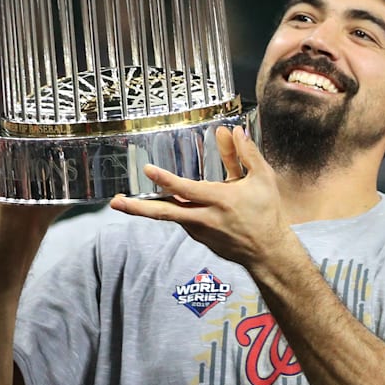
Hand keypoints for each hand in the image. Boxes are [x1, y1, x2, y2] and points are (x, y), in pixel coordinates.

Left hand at [109, 125, 294, 267]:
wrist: (268, 253)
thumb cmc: (267, 214)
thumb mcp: (262, 179)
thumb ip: (246, 154)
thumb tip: (233, 130)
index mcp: (220, 200)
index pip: (185, 189)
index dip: (165, 179)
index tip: (147, 169)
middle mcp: (205, 218)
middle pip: (164, 213)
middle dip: (137, 209)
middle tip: (115, 202)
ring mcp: (200, 232)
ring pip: (170, 216)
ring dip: (149, 208)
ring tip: (126, 201)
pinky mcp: (200, 239)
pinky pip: (182, 221)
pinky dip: (172, 211)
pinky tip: (167, 201)